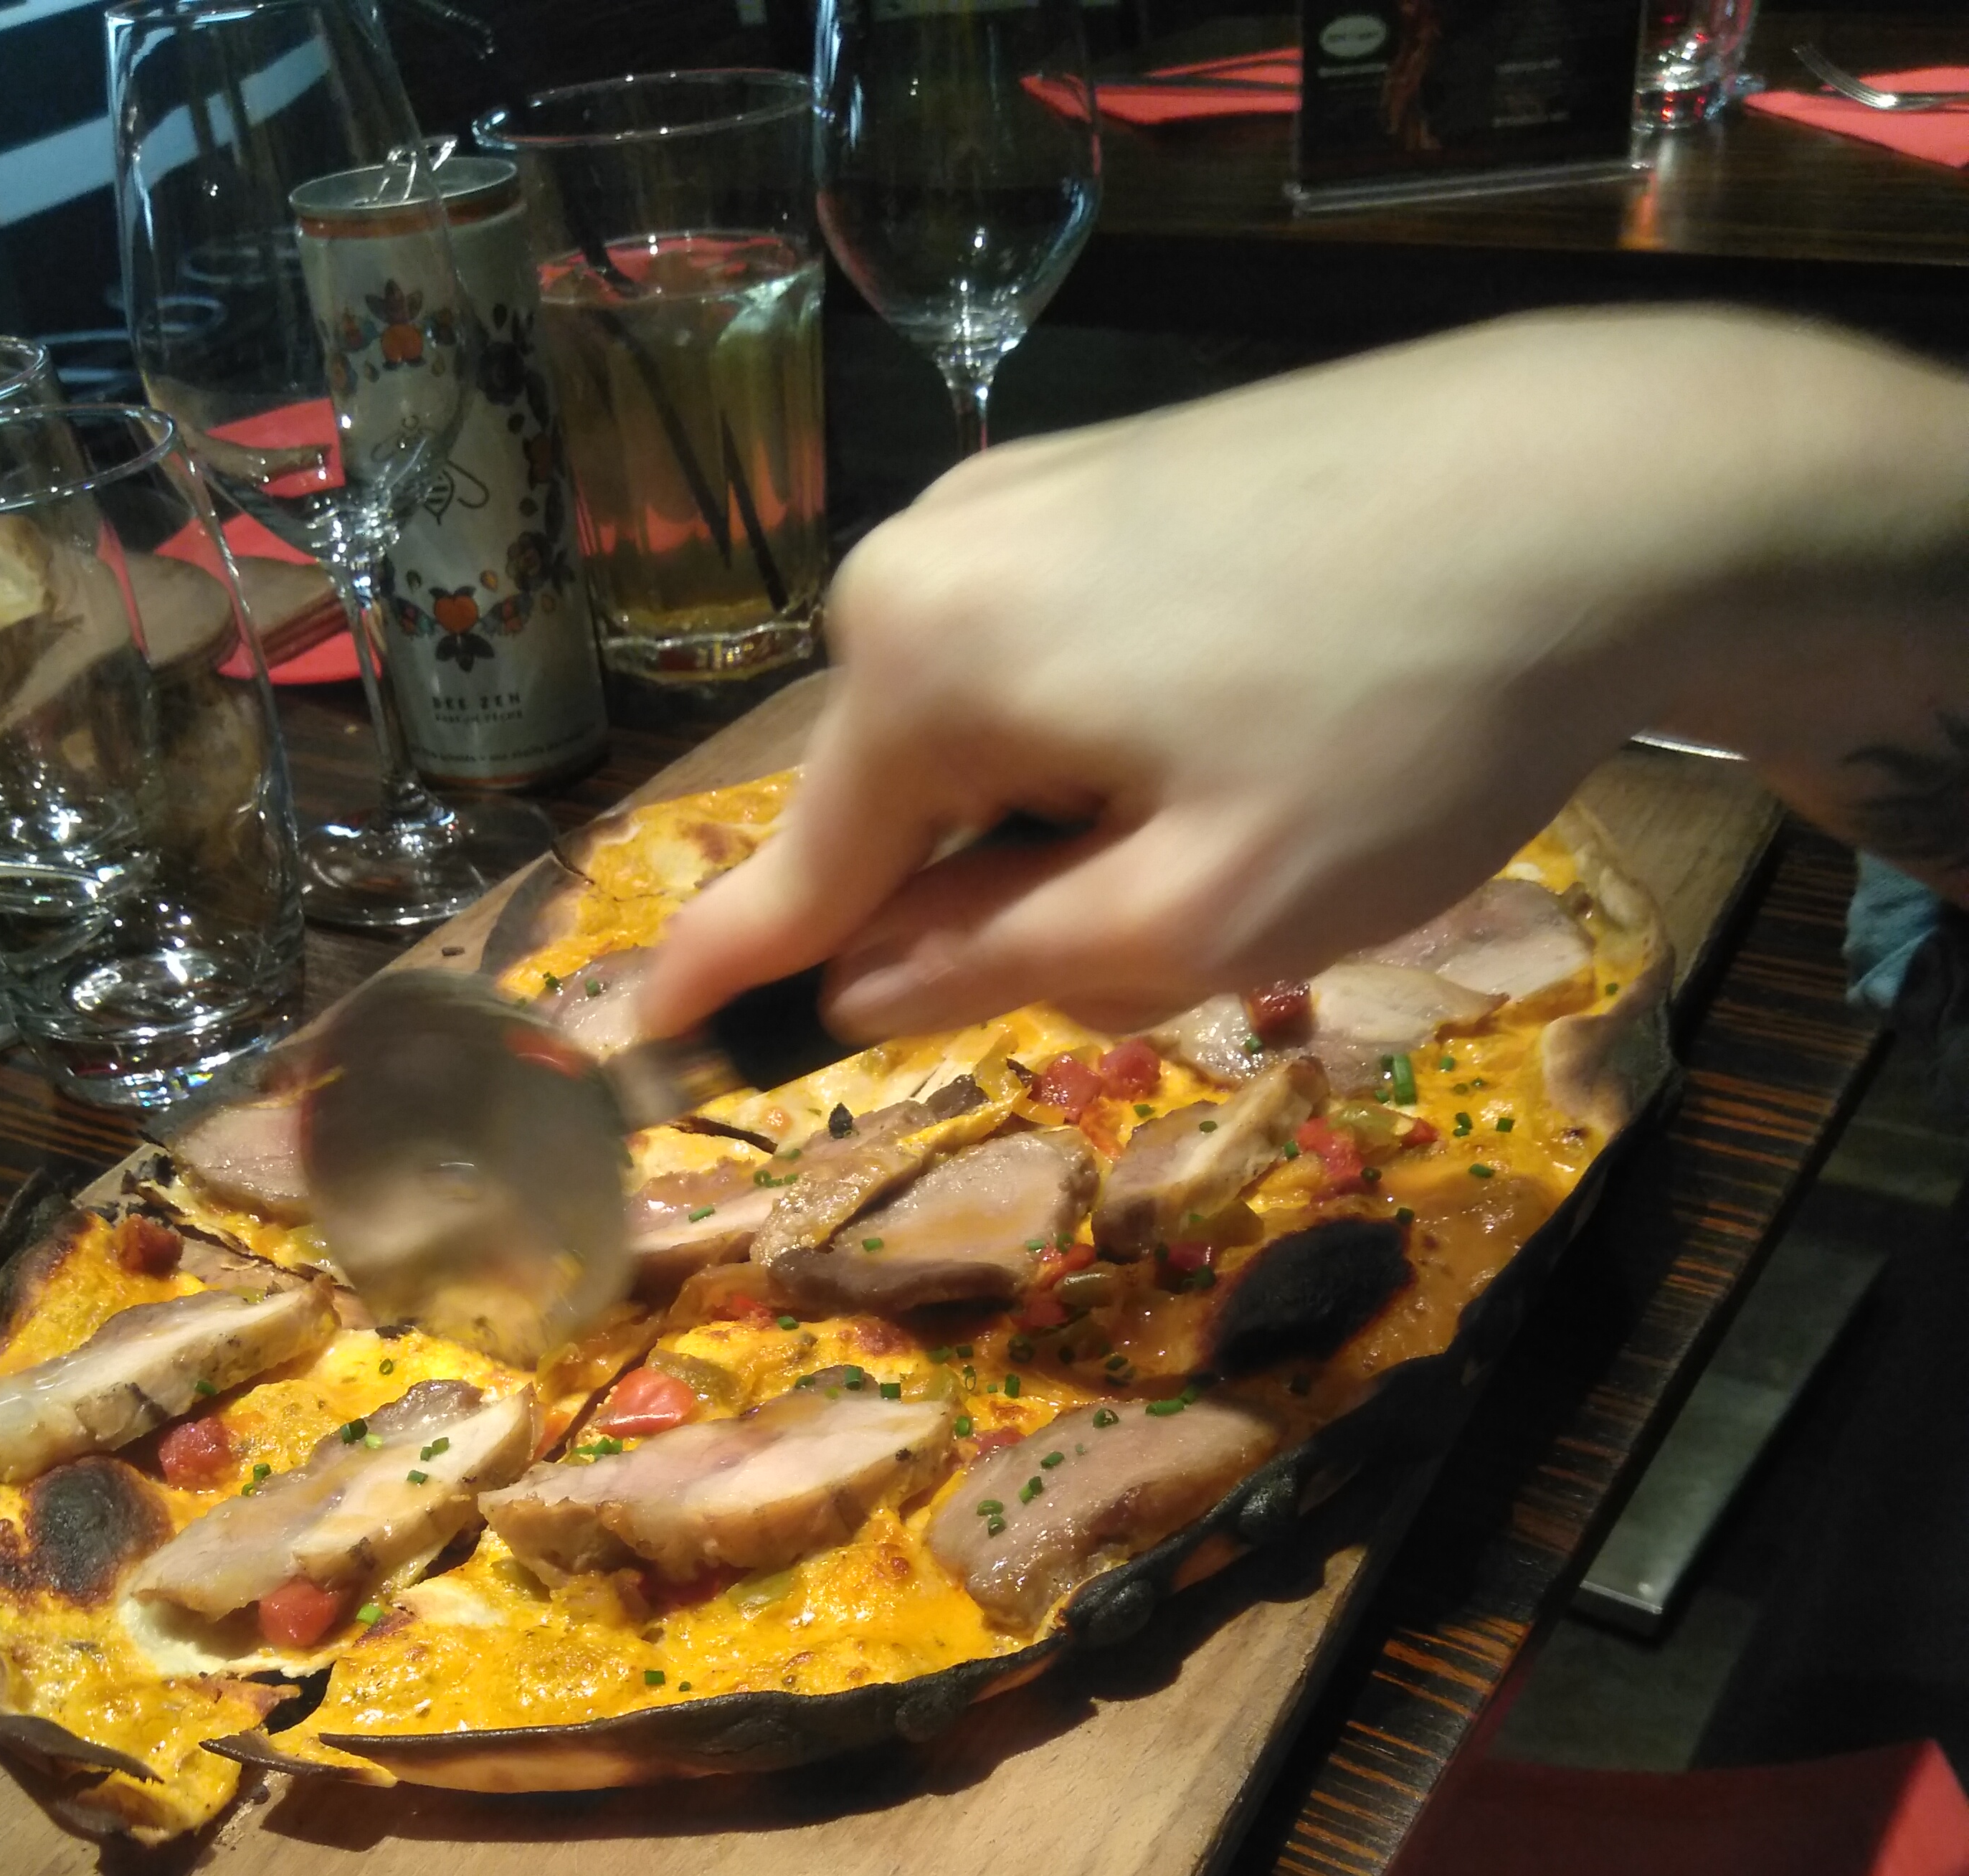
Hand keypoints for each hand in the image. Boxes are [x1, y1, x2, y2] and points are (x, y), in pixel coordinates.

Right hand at [638, 312, 1968, 1044]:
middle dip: (997, 906)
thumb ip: (996, 969)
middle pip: (902, 810)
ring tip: (1253, 819)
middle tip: (1183, 931)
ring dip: (1078, 827)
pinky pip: (1048, 663)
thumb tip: (858, 992)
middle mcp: (927, 558)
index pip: (786, 876)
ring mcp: (1019, 494)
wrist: (1603, 485)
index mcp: (920, 665)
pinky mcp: (1106, 472)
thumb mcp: (1194, 918)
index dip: (715, 987)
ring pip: (986, 742)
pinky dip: (1114, 743)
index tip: (621, 1055)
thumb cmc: (1394, 731)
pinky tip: (1255, 736)